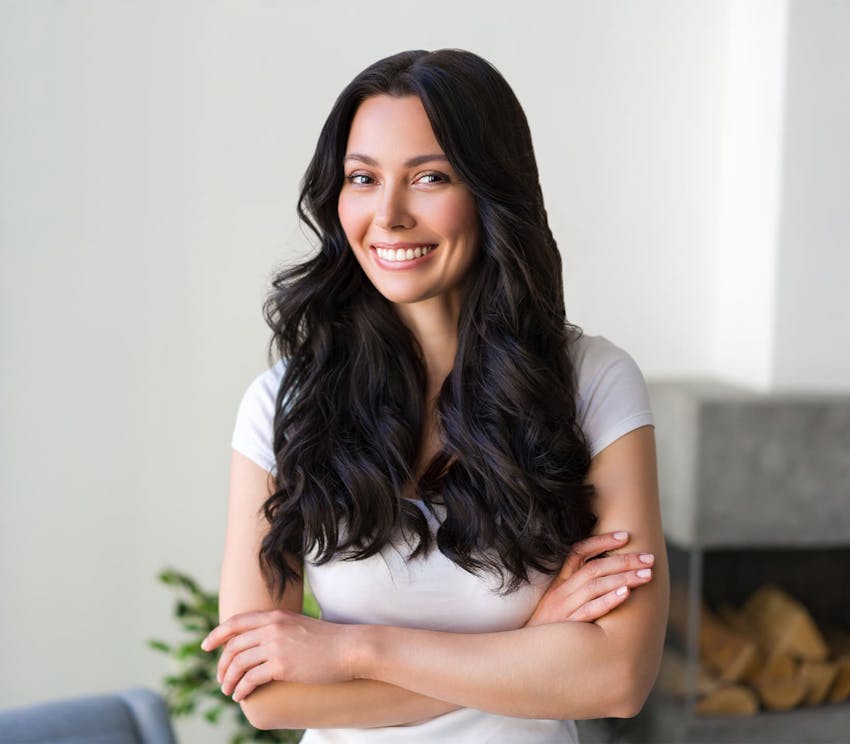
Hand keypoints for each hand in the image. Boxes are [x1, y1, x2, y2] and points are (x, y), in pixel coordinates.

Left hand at [200, 609, 357, 700]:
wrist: (349, 648)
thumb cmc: (328, 640)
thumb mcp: (299, 626)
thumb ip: (280, 629)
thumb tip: (263, 642)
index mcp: (275, 616)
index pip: (235, 622)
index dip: (217, 634)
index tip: (206, 646)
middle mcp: (272, 628)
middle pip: (233, 645)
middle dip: (221, 664)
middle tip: (220, 678)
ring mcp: (276, 646)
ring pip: (238, 663)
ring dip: (228, 679)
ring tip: (228, 691)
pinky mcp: (282, 665)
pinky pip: (250, 678)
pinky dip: (241, 689)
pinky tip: (241, 696)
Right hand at [524, 531, 653, 627]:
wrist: (526, 656)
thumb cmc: (548, 630)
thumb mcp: (556, 603)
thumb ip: (575, 588)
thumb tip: (606, 575)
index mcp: (559, 582)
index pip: (579, 552)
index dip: (601, 541)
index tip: (625, 536)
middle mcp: (561, 591)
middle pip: (594, 567)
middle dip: (624, 560)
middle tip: (649, 558)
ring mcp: (564, 608)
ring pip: (595, 585)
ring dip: (623, 577)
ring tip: (647, 574)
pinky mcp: (569, 626)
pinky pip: (590, 610)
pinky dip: (608, 600)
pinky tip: (626, 594)